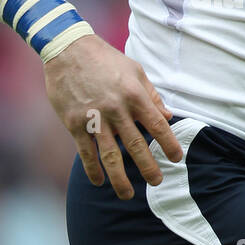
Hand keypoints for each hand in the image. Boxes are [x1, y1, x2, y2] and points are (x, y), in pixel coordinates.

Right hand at [43, 33, 182, 198]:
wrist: (68, 49)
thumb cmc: (105, 59)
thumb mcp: (135, 70)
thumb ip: (151, 95)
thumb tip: (168, 117)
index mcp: (135, 95)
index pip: (157, 126)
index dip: (169, 144)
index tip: (176, 159)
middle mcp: (117, 109)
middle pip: (137, 146)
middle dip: (148, 167)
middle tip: (157, 182)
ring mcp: (94, 118)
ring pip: (110, 155)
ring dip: (120, 178)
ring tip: (128, 194)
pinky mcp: (75, 123)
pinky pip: (85, 152)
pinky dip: (92, 169)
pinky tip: (99, 182)